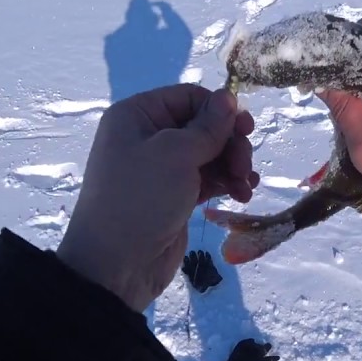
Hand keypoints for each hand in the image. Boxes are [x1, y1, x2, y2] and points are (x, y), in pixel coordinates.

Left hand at [57, 85, 257, 311]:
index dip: (219, 110)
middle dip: (230, 143)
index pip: (188, 97)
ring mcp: (162, 169)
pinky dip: (226, 182)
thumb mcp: (176, 154)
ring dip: (233, 165)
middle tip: (244, 166)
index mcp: (137, 115)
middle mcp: (148, 137)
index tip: (245, 129)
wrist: (116, 263)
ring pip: (209, 154)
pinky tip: (243, 193)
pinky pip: (207, 179)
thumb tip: (227, 98)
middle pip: (203, 126)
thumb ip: (208, 126)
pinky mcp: (174, 196)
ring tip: (245, 185)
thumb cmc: (141, 197)